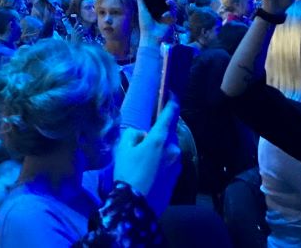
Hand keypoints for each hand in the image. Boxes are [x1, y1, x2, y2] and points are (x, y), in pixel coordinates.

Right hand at [113, 100, 181, 215]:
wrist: (136, 206)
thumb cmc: (128, 172)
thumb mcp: (123, 148)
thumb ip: (134, 135)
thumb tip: (143, 135)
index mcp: (160, 139)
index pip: (170, 115)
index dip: (172, 102)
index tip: (172, 94)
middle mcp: (173, 150)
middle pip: (167, 135)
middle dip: (157, 135)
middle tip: (141, 143)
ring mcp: (177, 165)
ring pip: (168, 150)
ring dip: (159, 150)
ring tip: (142, 161)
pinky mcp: (176, 178)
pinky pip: (168, 163)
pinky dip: (160, 163)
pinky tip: (148, 173)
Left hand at [136, 0, 172, 47]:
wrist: (151, 36)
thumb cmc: (145, 24)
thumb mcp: (142, 10)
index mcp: (154, 4)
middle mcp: (161, 6)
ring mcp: (167, 11)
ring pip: (171, 1)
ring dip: (171, 0)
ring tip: (168, 1)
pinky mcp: (172, 17)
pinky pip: (173, 11)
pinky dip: (169, 12)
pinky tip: (165, 15)